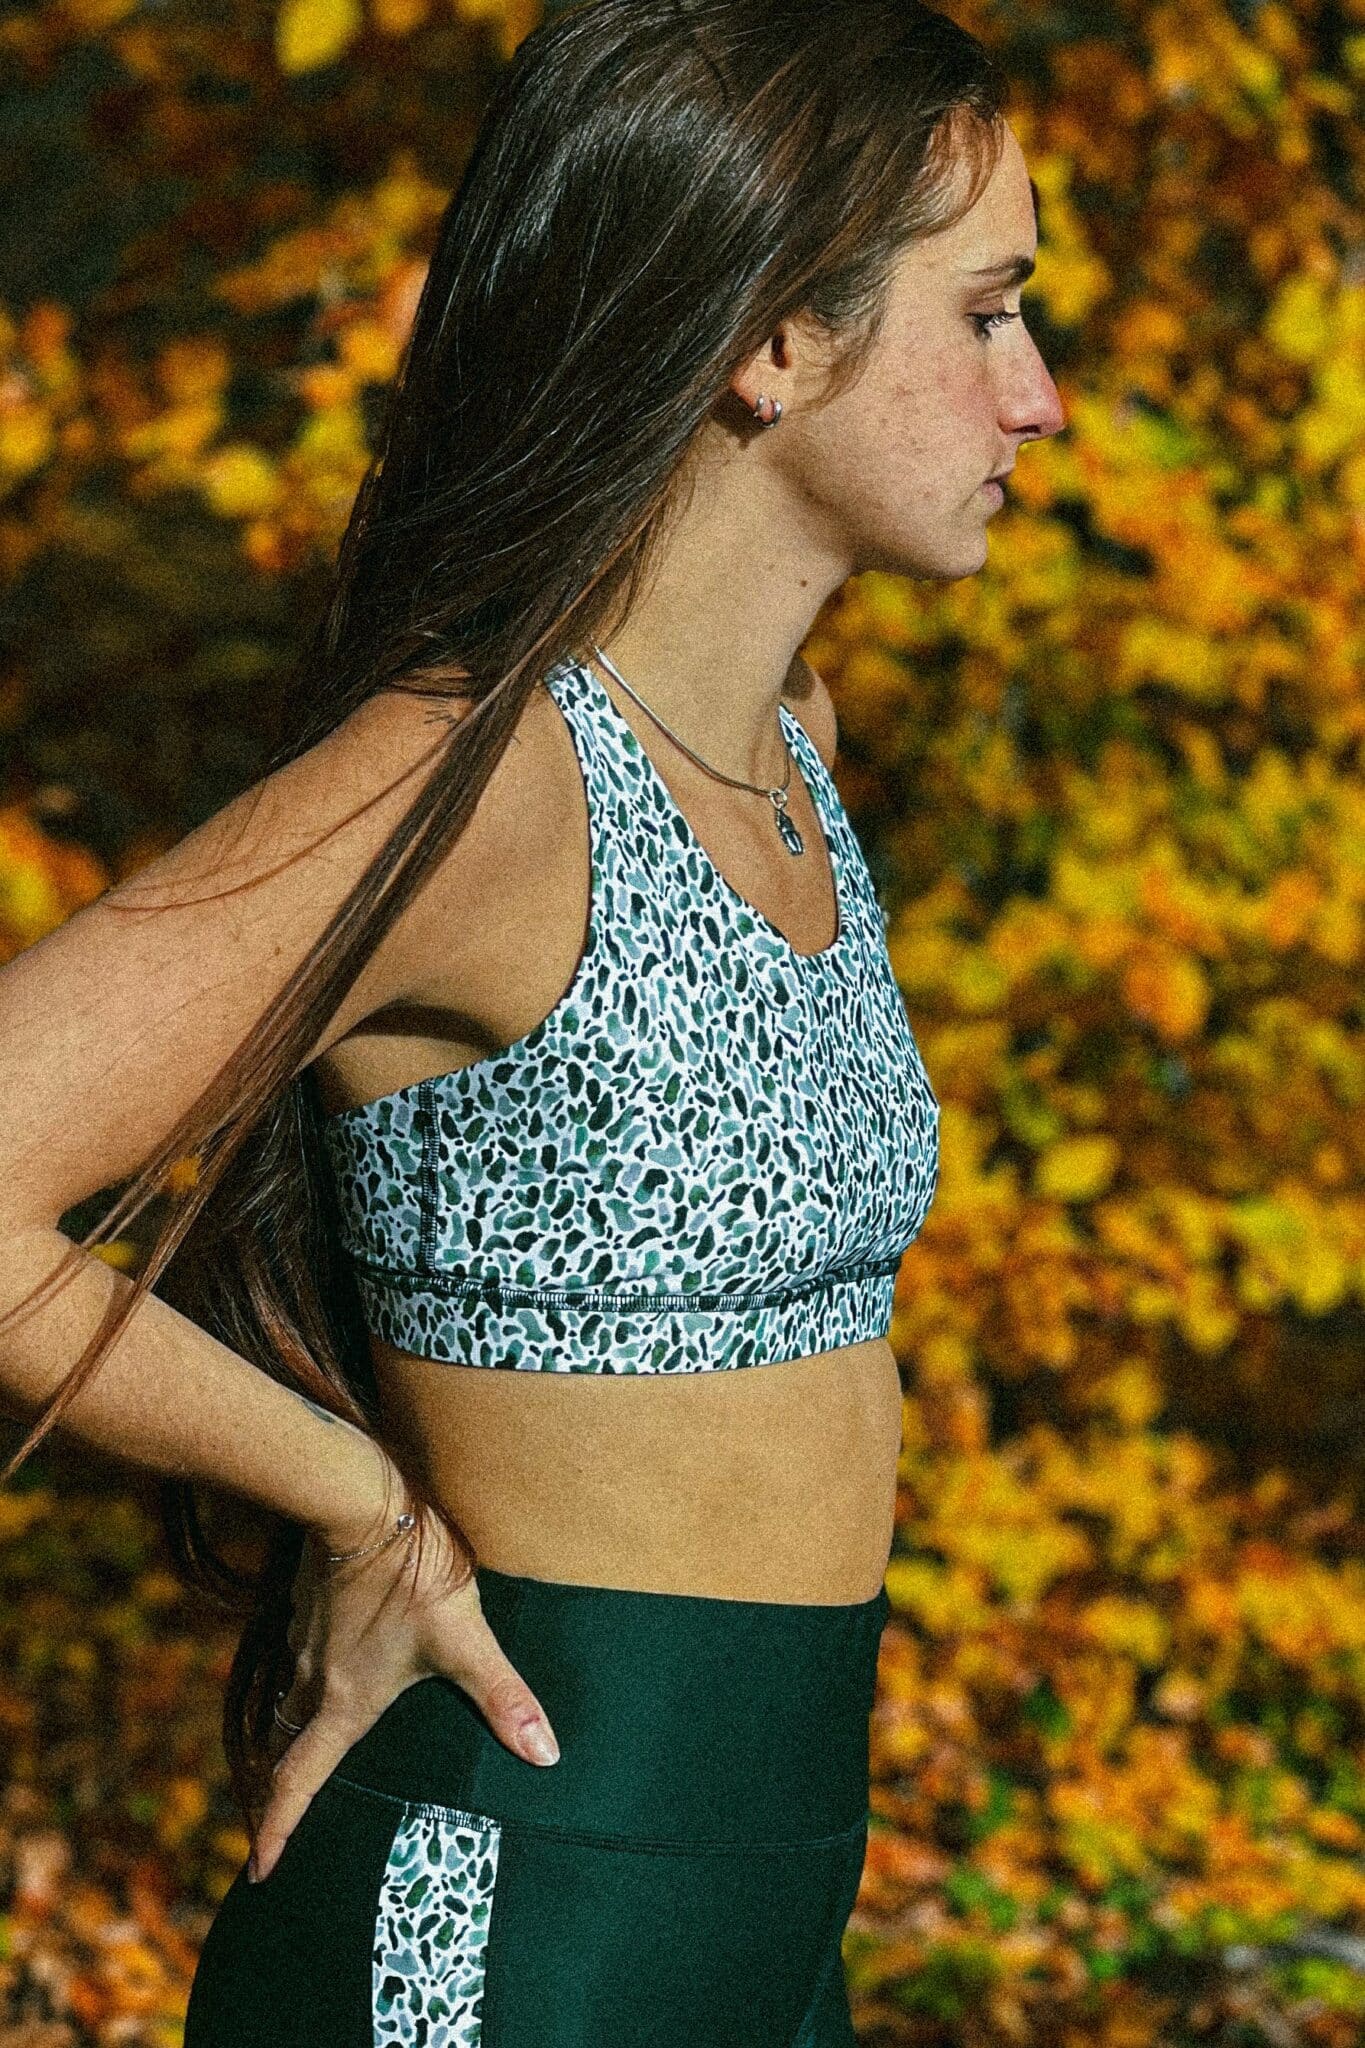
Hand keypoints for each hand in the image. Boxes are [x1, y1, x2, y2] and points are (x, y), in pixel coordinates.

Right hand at [250, 1502, 559, 1883]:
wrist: (360, 1500)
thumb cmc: (414, 1576)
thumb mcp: (466, 1639)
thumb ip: (502, 1697)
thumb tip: (545, 1753)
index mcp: (346, 1703)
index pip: (300, 1781)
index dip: (278, 1830)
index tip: (258, 1871)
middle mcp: (313, 1677)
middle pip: (289, 1742)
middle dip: (285, 1780)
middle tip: (284, 1809)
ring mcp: (304, 1635)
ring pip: (292, 1693)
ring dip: (296, 1722)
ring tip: (312, 1737)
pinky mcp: (307, 1598)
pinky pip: (301, 1649)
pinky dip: (311, 1668)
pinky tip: (334, 1655)